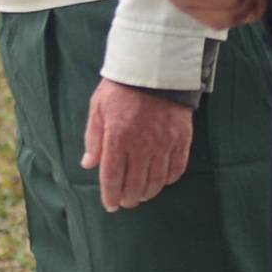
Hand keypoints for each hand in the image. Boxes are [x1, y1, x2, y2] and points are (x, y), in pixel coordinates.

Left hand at [82, 78, 192, 211]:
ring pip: (156, 180)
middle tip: (125, 202)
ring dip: (148, 192)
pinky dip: (168, 179)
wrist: (155, 67)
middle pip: (135, 184)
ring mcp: (164, 143)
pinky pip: (176, 168)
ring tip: (141, 195)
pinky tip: (161, 181)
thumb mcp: (98, 107)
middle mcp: (142, 144)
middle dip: (129, 197)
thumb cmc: (121, 87)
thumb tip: (89, 164)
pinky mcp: (182, 139)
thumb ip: (94, 138)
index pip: (113, 176)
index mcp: (117, 137)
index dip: (110, 195)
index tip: (110, 205)